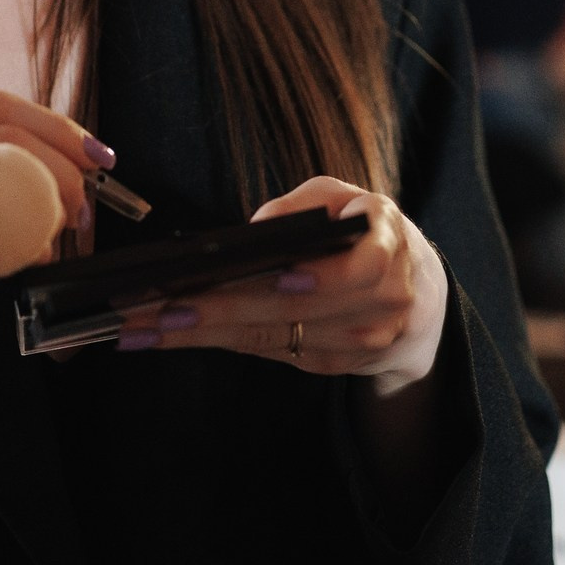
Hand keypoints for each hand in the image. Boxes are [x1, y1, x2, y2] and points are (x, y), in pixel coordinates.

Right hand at [0, 87, 106, 564]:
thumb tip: (36, 166)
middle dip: (67, 166)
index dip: (58, 125)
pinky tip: (22, 260)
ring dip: (49, 208)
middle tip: (89, 200)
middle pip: (6, 135)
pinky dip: (19, 248)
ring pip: (2, 183)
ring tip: (56, 234)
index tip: (95, 154)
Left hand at [116, 177, 448, 396]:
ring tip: (145, 327)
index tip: (264, 280)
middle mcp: (380, 306)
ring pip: (273, 339)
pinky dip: (218, 343)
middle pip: (294, 313)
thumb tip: (254, 232)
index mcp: (387, 250)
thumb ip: (304, 206)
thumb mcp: (345, 199)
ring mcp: (358, 344)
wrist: (419, 297)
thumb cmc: (367, 233)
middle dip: (219, 312)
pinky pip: (269, 352)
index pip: (355, 271)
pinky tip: (171, 336)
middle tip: (157, 311)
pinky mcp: (331, 365)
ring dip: (203, 336)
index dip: (309, 280)